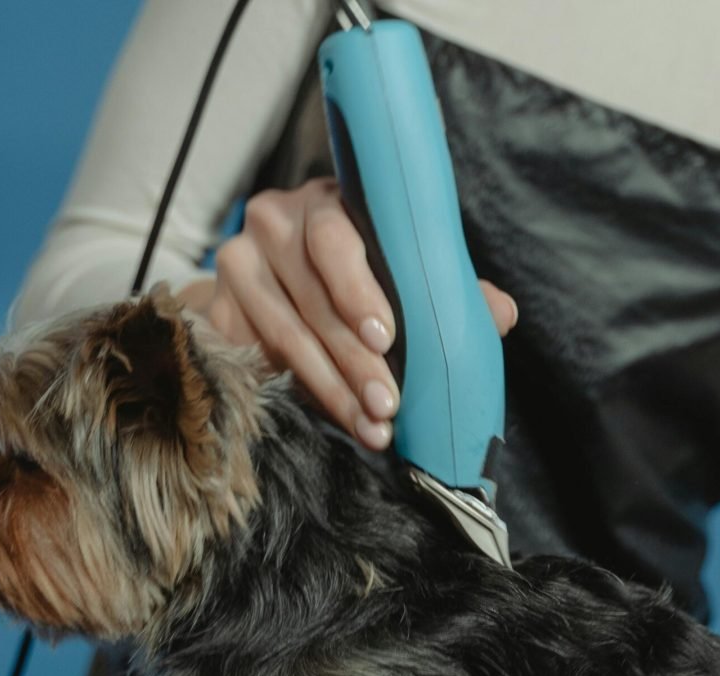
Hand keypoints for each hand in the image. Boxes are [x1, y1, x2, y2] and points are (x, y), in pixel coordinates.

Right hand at [178, 178, 517, 448]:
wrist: (272, 285)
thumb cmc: (355, 274)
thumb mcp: (399, 270)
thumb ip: (446, 289)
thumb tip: (502, 316)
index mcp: (327, 203)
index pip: (335, 240)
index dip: (359, 291)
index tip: (386, 339)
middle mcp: (273, 223)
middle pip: (314, 301)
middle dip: (356, 363)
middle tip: (389, 406)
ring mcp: (237, 265)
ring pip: (286, 338)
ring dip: (332, 390)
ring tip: (371, 427)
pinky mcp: (217, 310)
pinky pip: (256, 360)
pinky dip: (298, 396)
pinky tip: (331, 422)